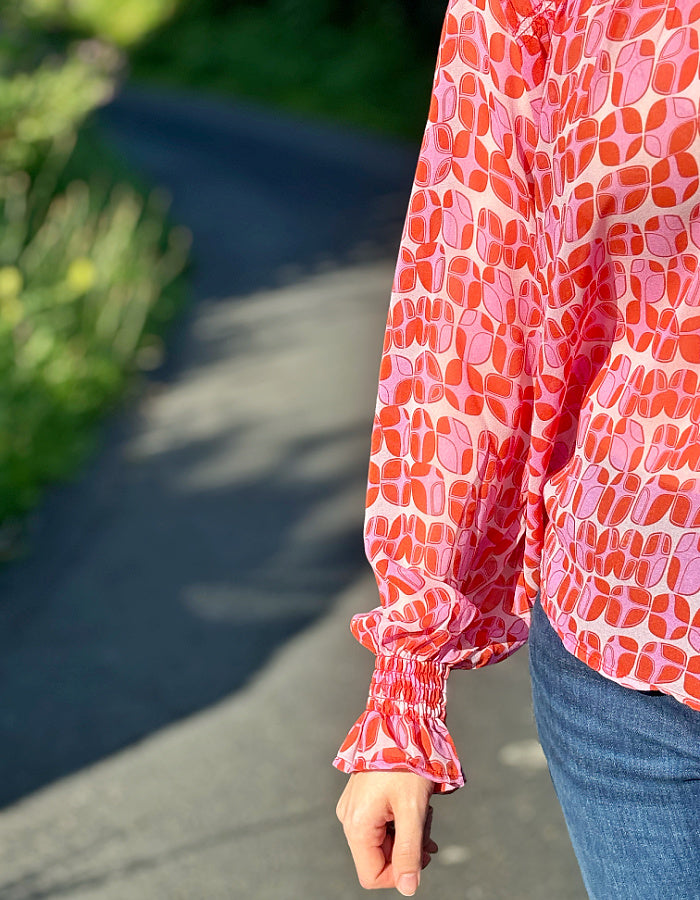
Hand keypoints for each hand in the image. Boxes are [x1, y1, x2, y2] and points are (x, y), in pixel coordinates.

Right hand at [336, 770, 437, 894]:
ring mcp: (353, 807)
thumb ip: (409, 851)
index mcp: (356, 825)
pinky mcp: (361, 798)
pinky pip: (380, 823)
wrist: (398, 722)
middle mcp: (349, 818)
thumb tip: (408, 888)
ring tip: (423, 811)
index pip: (372, 875)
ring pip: (383, 840)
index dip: (400, 873)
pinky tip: (413, 805)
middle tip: (428, 825)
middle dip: (408, 848)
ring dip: (407, 833)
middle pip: (379, 857)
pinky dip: (400, 821)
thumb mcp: (413, 810)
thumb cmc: (405, 762)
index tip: (423, 853)